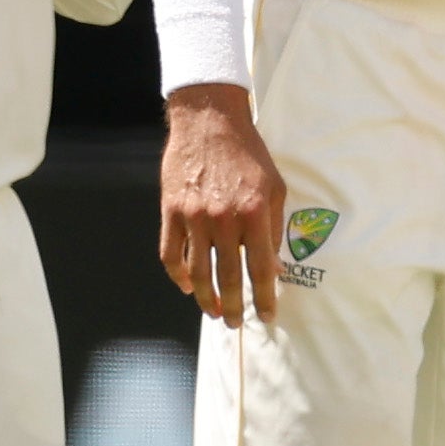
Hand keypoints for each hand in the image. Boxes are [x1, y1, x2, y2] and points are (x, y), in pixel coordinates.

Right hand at [159, 86, 290, 325]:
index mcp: (254, 213)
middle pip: (228, 277)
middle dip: (233, 307)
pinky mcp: (171, 212)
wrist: (208, 122)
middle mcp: (224, 219)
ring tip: (213, 312)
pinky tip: (187, 286)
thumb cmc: (248, 154)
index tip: (268, 316)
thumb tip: (274, 268)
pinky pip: (170, 253)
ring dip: (205, 298)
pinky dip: (178, 275)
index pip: (261, 268)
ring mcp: (194, 217)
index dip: (265, 298)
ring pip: (197, 272)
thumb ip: (274, 229)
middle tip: (234, 323)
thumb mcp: (273, 188)